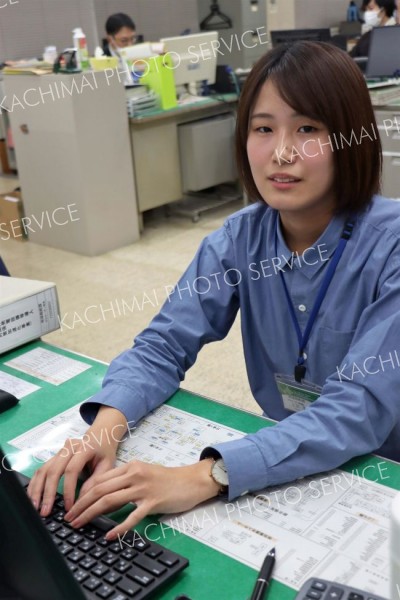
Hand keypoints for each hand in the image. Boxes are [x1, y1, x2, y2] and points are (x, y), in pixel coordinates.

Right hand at [27, 406, 126, 515]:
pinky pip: (41, 470)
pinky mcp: (53, 457)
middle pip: (54, 470)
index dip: (68, 489)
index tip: (68, 507)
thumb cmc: (104, 452)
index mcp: (84, 447)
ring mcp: (59, 451)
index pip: (72, 470)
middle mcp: (68, 447)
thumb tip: (81, 501)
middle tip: (45, 511)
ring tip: (36, 507)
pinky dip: (35, 484)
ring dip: (37, 490)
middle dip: (48, 493)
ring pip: (44, 470)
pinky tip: (32, 497)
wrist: (100, 437)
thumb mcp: (107, 465)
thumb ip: (95, 481)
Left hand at [64, 458, 219, 539]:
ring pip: (110, 500)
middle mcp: (134, 474)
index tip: (72, 506)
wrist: (192, 481)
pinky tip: (109, 535)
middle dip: (81, 505)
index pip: (99, 479)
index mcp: (130, 467)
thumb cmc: (167, 479)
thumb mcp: (143, 474)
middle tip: (70, 518)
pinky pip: (132, 516)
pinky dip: (119, 527)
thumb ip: (124, 482)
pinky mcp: (153, 502)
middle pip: (100, 489)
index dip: (82, 493)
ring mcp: (143, 488)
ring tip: (80, 525)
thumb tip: (103, 499)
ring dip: (91, 514)